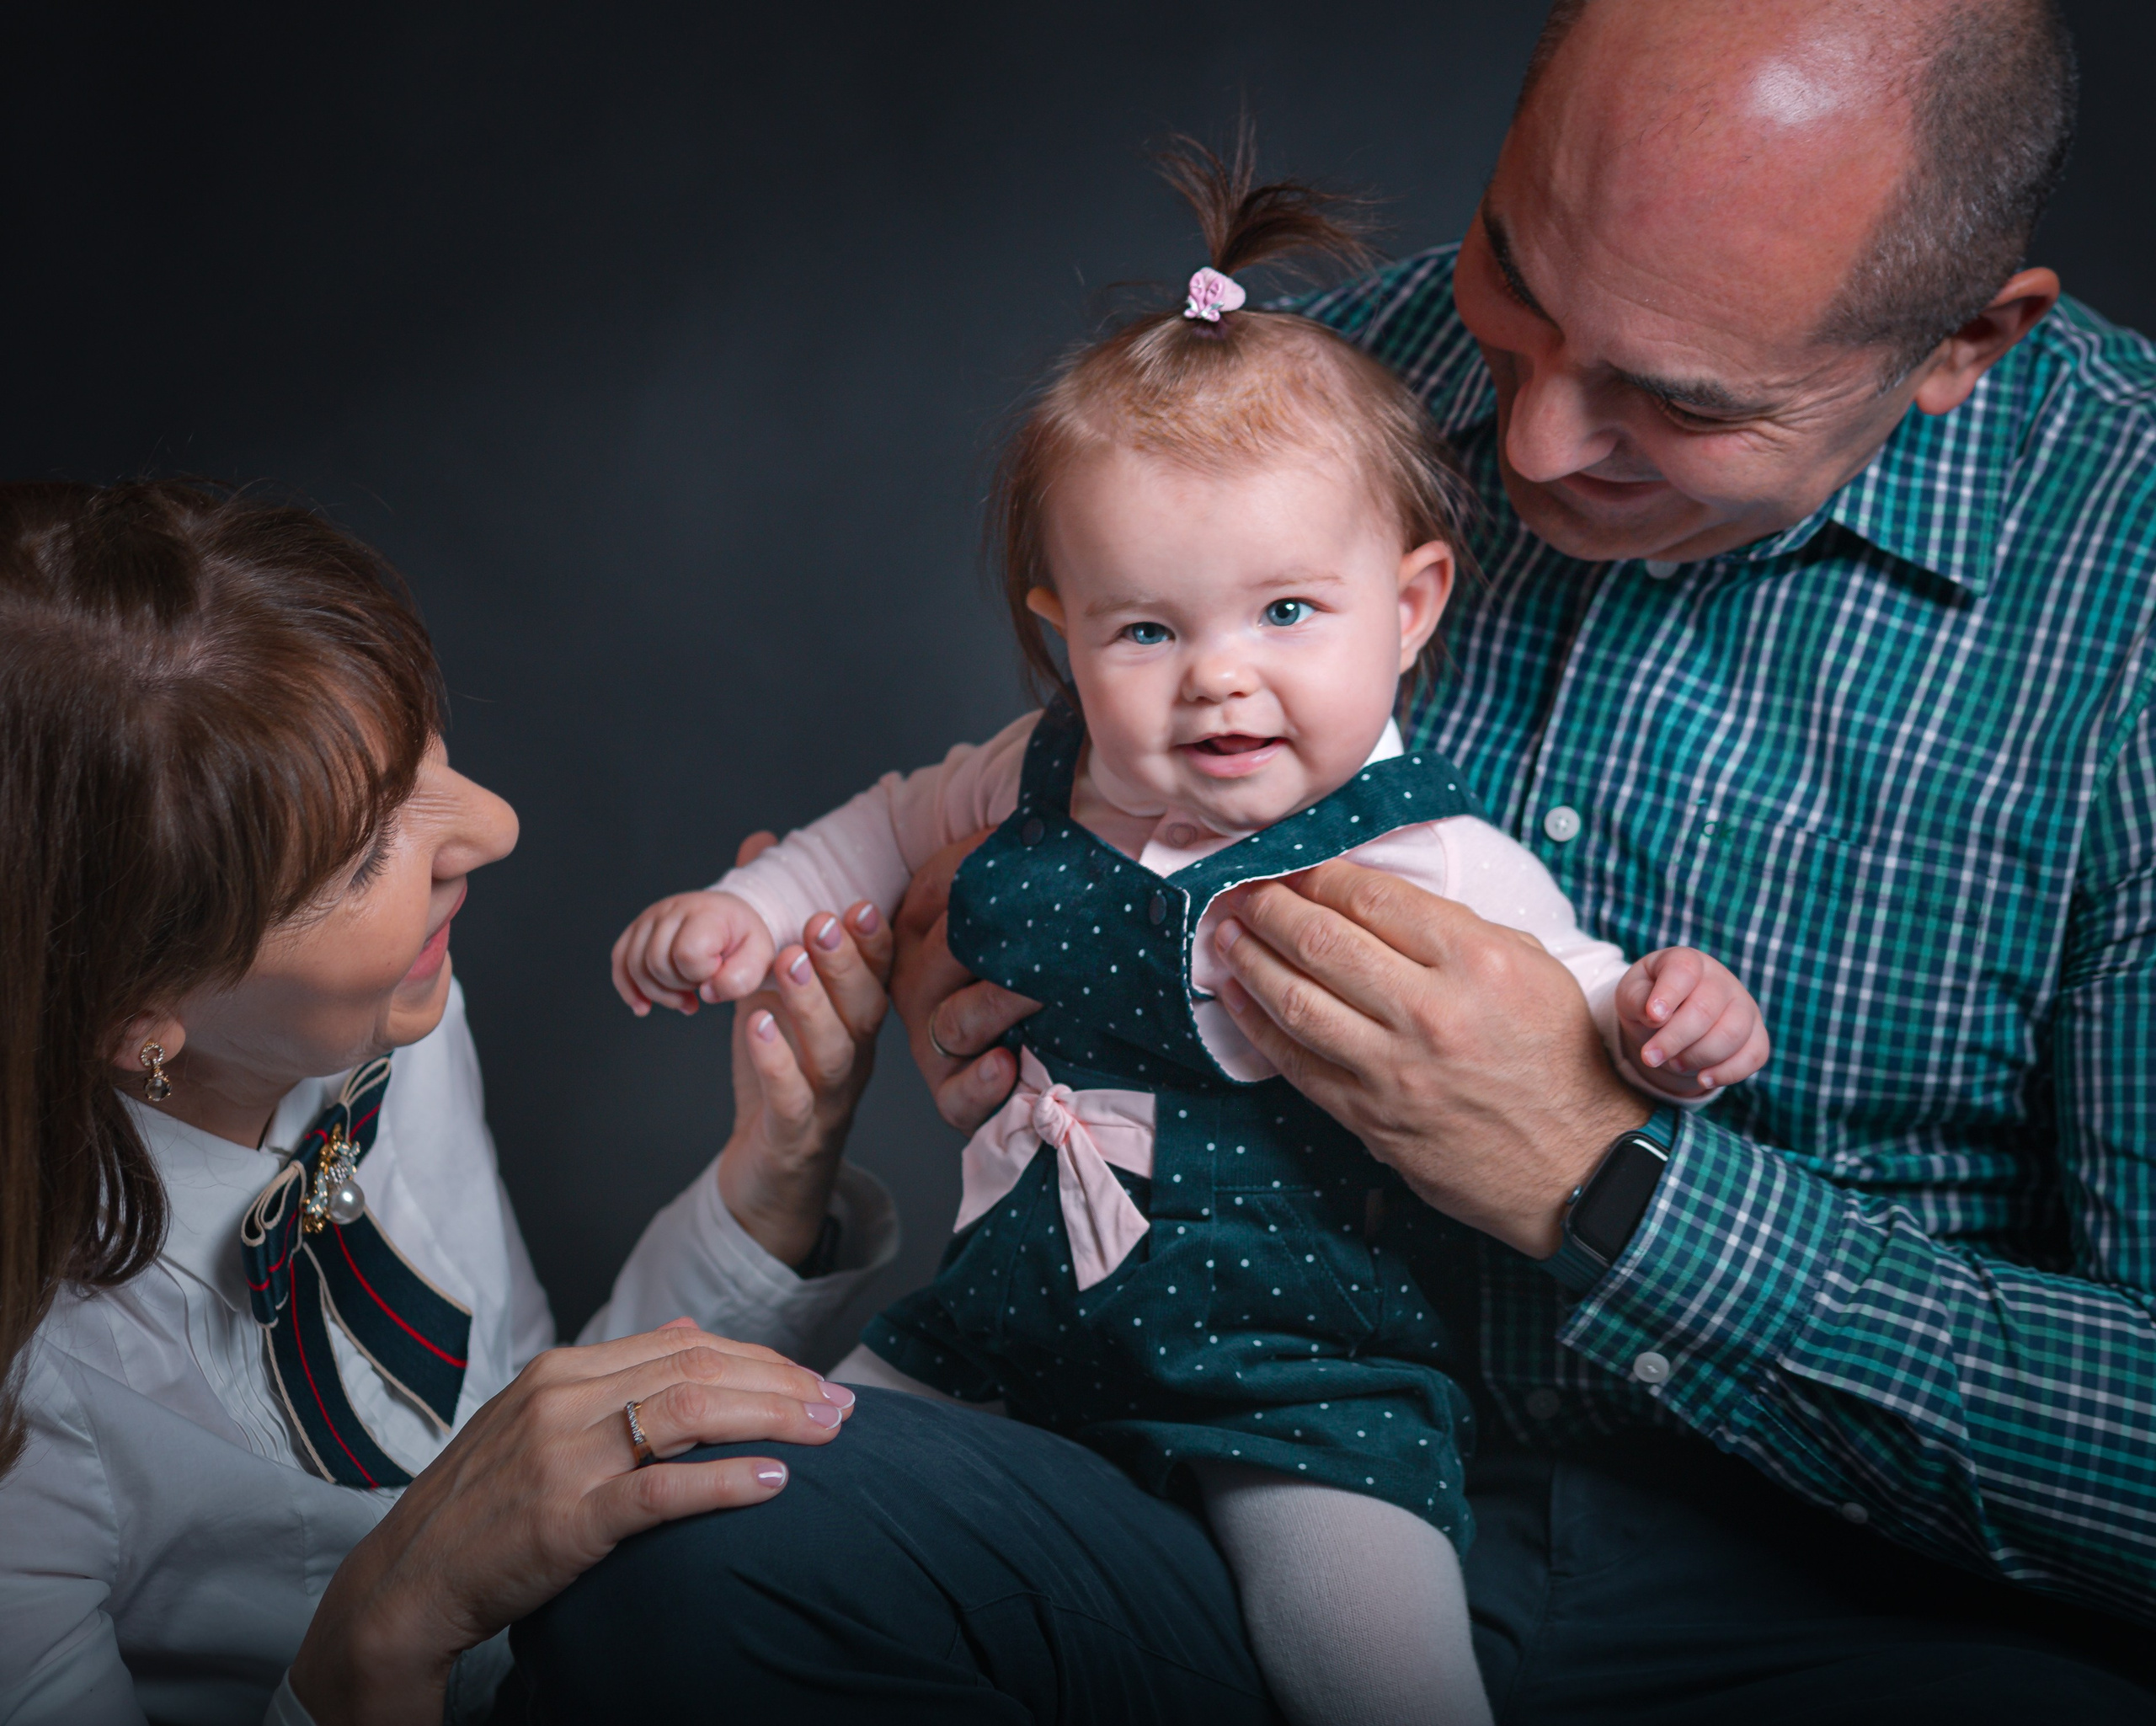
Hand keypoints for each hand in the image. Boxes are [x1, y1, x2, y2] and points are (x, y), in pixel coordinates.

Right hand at [289, 1320, 855, 1725]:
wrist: (406, 1584)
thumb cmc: (482, 1509)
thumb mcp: (539, 1422)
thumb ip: (612, 1382)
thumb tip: (687, 1342)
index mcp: (565, 1370)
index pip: (688, 1345)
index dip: (761, 1360)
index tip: (813, 1381)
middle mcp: (565, 1398)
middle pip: (700, 1367)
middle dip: (784, 1384)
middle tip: (843, 1406)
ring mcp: (563, 1455)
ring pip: (690, 1410)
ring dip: (773, 1417)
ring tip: (828, 1433)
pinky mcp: (565, 1518)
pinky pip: (659, 1489)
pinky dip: (724, 1481)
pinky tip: (774, 1481)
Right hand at [612, 888, 773, 1015]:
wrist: (732, 916)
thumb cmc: (744, 938)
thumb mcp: (761, 957)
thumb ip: (742, 978)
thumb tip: (706, 993)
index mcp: (706, 913)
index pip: (687, 953)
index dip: (702, 974)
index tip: (718, 970)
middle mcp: (672, 909)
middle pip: (656, 963)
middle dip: (680, 987)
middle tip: (702, 987)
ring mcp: (650, 917)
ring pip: (635, 966)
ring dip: (659, 993)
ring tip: (686, 997)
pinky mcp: (637, 929)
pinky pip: (620, 961)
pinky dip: (629, 989)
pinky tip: (643, 1008)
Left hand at [718, 893, 893, 1265]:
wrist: (772, 1178)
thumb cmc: (779, 1078)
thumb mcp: (770, 992)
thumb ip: (768, 922)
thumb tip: (759, 842)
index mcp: (853, 1025)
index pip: (876, 978)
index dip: (872, 943)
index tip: (859, 903)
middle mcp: (852, 1059)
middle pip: (864, 1009)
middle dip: (846, 962)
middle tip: (822, 919)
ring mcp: (828, 1100)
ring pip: (833, 1051)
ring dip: (813, 1004)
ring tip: (787, 961)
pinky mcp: (796, 1135)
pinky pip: (792, 1099)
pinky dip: (776, 1061)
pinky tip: (756, 1025)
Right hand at [890, 830, 1038, 1133]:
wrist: (1054, 1051)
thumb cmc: (1039, 956)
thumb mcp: (1018, 896)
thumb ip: (1009, 858)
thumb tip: (1049, 822)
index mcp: (926, 931)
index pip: (934, 894)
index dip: (969, 882)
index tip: (1016, 871)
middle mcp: (921, 985)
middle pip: (946, 956)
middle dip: (993, 945)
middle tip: (1049, 933)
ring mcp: (935, 1040)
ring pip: (957, 1019)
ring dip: (1000, 1003)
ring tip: (1042, 992)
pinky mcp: (957, 1094)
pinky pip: (958, 1096)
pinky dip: (980, 1084)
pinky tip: (1005, 1065)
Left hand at [1209, 862, 1646, 1259]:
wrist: (1578, 1165)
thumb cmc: (1559, 1057)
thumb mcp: (1533, 967)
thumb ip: (1455, 929)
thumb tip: (1373, 896)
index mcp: (1478, 962)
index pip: (1374, 898)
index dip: (1320, 872)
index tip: (1295, 860)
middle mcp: (1431, 1013)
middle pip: (1322, 942)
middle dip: (1270, 905)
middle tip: (1243, 886)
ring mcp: (1394, 1071)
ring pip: (1295, 1000)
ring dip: (1249, 958)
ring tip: (1226, 930)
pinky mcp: (1370, 1119)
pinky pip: (1295, 1063)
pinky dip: (1255, 1024)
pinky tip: (1234, 995)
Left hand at [1614, 946, 1771, 1096]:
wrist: (1670, 1020)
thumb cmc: (1648, 1001)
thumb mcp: (1631, 994)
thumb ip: (1636, 998)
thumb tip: (1653, 1015)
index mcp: (1687, 962)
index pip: (1684, 970)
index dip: (1668, 994)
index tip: (1652, 1017)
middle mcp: (1721, 980)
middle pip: (1705, 1010)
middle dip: (1674, 1039)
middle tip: (1650, 1057)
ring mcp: (1743, 1006)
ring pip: (1732, 1034)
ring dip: (1698, 1057)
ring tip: (1674, 1063)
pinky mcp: (1756, 1034)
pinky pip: (1754, 1055)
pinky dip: (1728, 1073)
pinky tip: (1702, 1078)